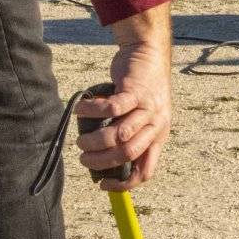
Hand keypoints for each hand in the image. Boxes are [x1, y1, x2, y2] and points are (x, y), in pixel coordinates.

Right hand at [80, 12, 173, 189]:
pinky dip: (92, 112)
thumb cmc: (141, 89)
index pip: (146, 170)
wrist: (149, 54)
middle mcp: (156, 125)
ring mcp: (147, 108)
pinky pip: (111, 108)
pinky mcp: (134, 91)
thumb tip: (105, 162)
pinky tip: (80, 111)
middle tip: (84, 158)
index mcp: (158, 136)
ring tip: (80, 141)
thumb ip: (132, 137)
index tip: (102, 184)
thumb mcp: (144, 117)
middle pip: (127, 155)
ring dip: (94, 141)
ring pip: (119, 135)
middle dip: (101, 162)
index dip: (124, 184)